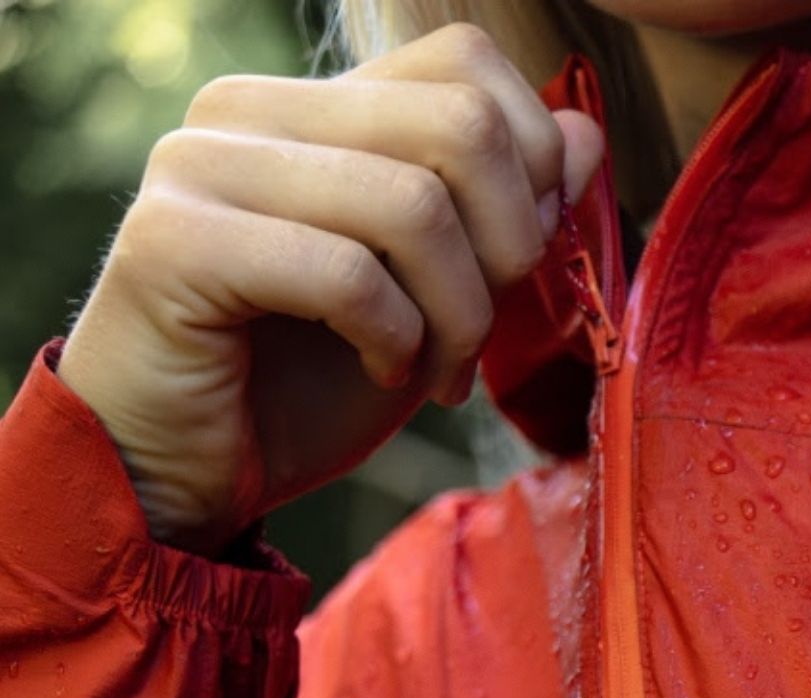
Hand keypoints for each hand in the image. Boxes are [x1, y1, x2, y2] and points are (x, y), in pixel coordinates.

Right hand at [55, 22, 603, 552]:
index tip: (513, 267)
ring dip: (455, 315)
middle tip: (476, 335)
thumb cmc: (310, 385)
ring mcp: (202, 164)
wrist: (187, 469)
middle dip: (507, 251)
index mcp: (316, 106)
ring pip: (415, 204)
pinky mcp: (174, 240)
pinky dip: (393, 340)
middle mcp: (249, 109)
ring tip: (430, 368)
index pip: (464, 62)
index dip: (531, 168)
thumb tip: (584, 134)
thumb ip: (503, 211)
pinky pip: (347, 274)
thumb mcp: (439, 294)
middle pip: (460, 124)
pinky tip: (376, 369)